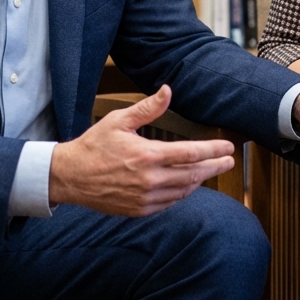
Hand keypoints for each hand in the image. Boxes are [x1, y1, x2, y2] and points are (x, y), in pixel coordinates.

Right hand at [49, 86, 234, 215]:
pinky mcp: (139, 209)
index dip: (213, 151)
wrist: (70, 177)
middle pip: (193, 174)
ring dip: (200, 180)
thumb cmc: (94, 145)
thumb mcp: (119, 120)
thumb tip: (168, 90)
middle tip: (229, 161)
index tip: (228, 148)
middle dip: (214, 167)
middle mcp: (150, 180)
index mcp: (147, 155)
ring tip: (210, 170)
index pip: (191, 154)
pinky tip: (187, 184)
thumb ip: (148, 108)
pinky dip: (182, 193)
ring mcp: (145, 198)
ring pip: (183, 190)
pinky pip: (169, 203)